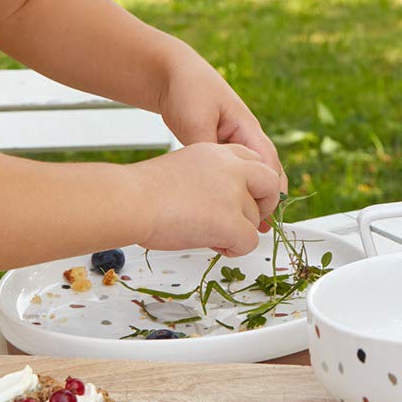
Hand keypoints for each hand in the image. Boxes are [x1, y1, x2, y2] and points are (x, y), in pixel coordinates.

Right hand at [136, 143, 283, 255]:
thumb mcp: (186, 168)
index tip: (246, 199)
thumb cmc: (144, 190)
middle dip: (264, 204)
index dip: (253, 184)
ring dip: (235, 231)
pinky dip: (233, 249)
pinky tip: (211, 244)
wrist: (131, 200)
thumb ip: (210, 178)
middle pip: (270, 183)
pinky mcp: (232, 221)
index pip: (254, 161)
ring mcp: (234, 194)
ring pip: (254, 220)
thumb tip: (221, 202)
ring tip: (204, 232)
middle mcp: (231, 168)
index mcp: (217, 152)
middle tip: (245, 220)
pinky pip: (248, 242)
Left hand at [158, 53, 283, 226]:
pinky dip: (235, 191)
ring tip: (252, 226)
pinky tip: (229, 209)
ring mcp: (232, 144)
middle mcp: (245, 136)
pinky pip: (234, 175)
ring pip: (250, 176)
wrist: (172, 74)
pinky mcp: (218, 150)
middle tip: (263, 228)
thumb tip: (214, 175)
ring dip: (252, 198)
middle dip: (267, 199)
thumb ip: (206, 145)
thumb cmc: (189, 89)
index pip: (269, 163)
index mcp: (247, 127)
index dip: (272, 189)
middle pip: (265, 173)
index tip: (266, 213)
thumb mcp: (196, 119)